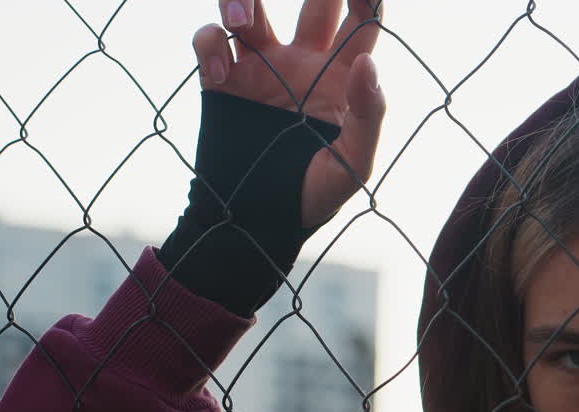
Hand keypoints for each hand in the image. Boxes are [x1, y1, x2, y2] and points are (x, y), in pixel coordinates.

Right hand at [192, 0, 385, 226]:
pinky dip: (210, 44)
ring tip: (239, 21)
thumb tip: (368, 64)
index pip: (361, 23)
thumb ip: (369, 116)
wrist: (256, 223)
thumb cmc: (313, 196)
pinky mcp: (220, 80)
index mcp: (340, 76)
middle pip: (313, 1)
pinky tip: (219, 73)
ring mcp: (259, 66)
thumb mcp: (353, 164)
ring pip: (251, 6)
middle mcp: (302, 61)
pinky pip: (210, 39)